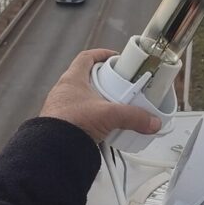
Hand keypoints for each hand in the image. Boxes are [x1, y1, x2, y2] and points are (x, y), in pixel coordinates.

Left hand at [39, 48, 160, 143]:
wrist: (53, 149)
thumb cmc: (69, 124)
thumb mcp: (109, 115)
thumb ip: (133, 116)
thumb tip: (150, 120)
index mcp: (72, 79)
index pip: (86, 57)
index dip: (101, 55)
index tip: (115, 58)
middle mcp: (64, 91)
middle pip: (87, 77)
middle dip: (105, 80)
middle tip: (120, 85)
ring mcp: (62, 107)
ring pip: (84, 97)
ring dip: (99, 100)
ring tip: (114, 107)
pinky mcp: (64, 123)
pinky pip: (81, 114)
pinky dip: (93, 117)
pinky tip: (104, 125)